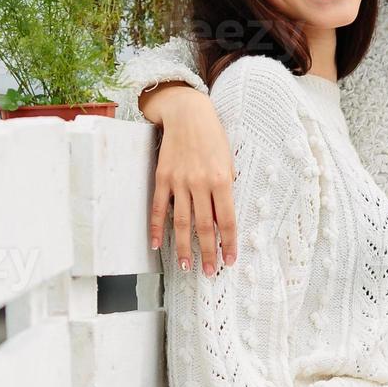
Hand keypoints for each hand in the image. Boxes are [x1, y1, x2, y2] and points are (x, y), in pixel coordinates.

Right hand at [141, 84, 236, 275]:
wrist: (188, 114)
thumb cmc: (213, 137)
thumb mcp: (229, 160)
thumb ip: (226, 187)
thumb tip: (222, 215)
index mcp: (221, 180)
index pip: (227, 221)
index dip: (229, 243)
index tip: (230, 260)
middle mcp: (200, 184)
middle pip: (204, 227)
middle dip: (208, 253)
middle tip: (210, 272)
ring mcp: (179, 182)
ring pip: (182, 222)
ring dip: (184, 247)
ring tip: (186, 266)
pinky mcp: (163, 178)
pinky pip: (159, 208)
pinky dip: (157, 228)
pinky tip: (157, 244)